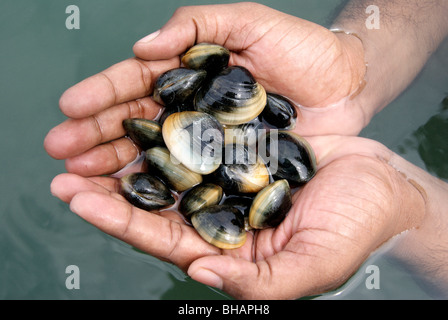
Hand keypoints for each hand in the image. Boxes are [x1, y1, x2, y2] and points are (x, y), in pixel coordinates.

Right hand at [44, 3, 366, 176]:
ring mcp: (207, 145)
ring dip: (113, 169)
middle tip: (60, 151)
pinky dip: (156, 192)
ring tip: (78, 180)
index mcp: (188, 77)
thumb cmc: (303, 50)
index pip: (136, 85)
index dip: (103, 95)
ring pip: (152, 158)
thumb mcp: (249, 22)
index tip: (70, 107)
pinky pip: (187, 183)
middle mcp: (191, 114)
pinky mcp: (227, 173)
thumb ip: (199, 24)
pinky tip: (128, 199)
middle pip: (134, 126)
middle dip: (95, 137)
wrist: (345, 85)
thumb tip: (145, 47)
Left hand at [49, 135, 424, 298]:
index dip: (120, 220)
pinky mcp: (242, 144)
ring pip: (169, 161)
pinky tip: (144, 107)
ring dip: (130, 147)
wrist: (385, 184)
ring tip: (86, 131)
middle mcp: (220, 209)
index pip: (162, 236)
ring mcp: (229, 174)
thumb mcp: (310, 265)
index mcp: (228, 245)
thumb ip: (256, 280)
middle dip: (108, 182)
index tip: (79, 199)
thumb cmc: (354, 228)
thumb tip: (201, 272)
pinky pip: (199, 131)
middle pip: (154, 197)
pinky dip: (171, 120)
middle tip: (63, 161)